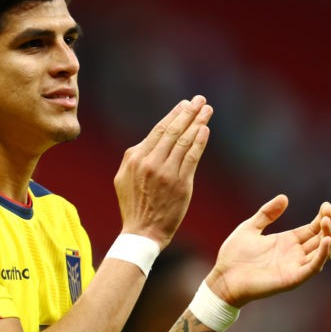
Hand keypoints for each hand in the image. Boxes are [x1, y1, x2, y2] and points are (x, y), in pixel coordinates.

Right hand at [113, 95, 212, 248]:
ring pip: (183, 141)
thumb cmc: (134, 206)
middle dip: (187, 112)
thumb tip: (149, 142)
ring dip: (197, 122)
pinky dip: (199, 142)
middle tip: (199, 99)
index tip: (184, 104)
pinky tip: (205, 130)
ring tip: (207, 110)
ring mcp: (165, 172)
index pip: (158, 131)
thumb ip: (135, 159)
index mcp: (134, 158)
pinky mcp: (180, 183)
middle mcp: (149, 162)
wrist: (142, 232)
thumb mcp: (123, 179)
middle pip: (172, 131)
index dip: (173, 115)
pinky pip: (191, 157)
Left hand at [205, 195, 330, 306]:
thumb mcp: (250, 228)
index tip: (326, 205)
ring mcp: (295, 266)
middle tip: (328, 210)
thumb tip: (284, 197)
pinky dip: (322, 255)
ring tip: (327, 221)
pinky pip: (313, 267)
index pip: (313, 229)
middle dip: (329, 224)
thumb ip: (266, 214)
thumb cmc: (234, 256)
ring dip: (328, 237)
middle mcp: (295, 254)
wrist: (223, 277)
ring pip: (322, 252)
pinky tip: (325, 240)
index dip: (323, 217)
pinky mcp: (292, 278)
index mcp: (287, 241)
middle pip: (322, 238)